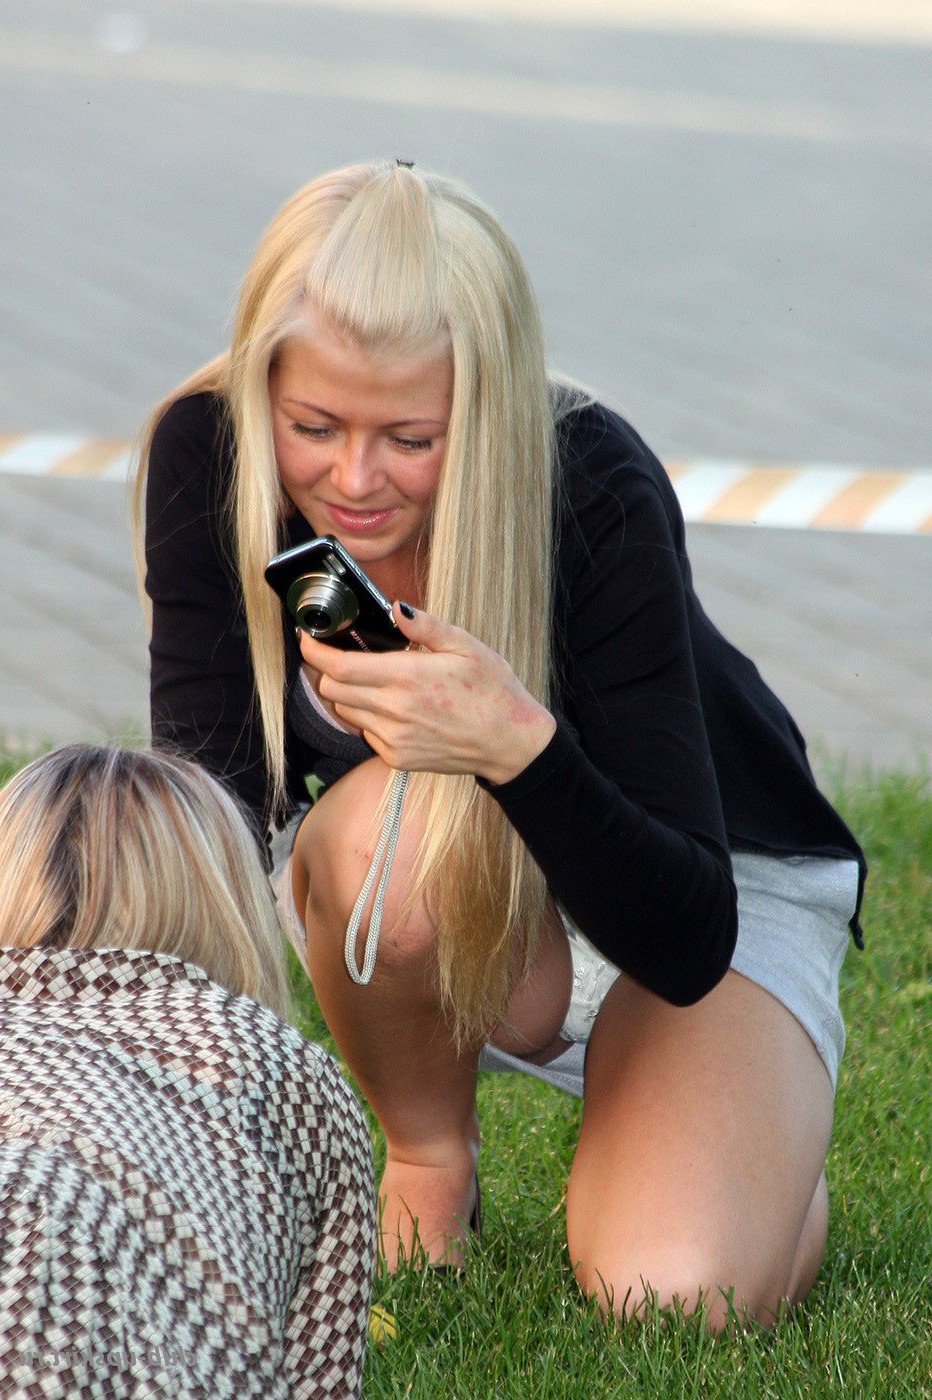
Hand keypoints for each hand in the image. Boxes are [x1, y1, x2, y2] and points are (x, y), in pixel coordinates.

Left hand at [296, 603, 556, 784]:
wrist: (510, 742)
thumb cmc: (493, 691)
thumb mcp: (466, 646)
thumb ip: (425, 626)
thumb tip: (395, 607)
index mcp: (409, 677)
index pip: (339, 666)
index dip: (314, 650)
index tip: (308, 637)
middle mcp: (395, 711)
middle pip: (331, 690)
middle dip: (327, 670)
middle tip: (341, 654)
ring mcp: (394, 739)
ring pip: (344, 712)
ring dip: (347, 694)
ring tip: (373, 681)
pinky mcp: (397, 758)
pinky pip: (365, 734)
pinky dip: (368, 717)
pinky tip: (394, 707)